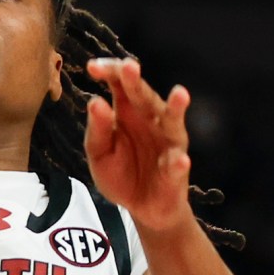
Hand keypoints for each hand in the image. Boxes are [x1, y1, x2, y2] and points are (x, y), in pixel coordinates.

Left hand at [83, 58, 197, 232]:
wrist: (141, 208)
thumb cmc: (121, 174)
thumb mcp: (99, 153)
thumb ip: (97, 130)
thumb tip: (94, 102)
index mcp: (128, 112)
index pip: (120, 84)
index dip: (109, 72)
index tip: (93, 67)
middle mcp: (151, 120)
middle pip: (144, 96)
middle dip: (137, 81)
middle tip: (128, 66)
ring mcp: (167, 143)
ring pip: (172, 121)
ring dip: (176, 108)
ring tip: (180, 94)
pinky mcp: (177, 170)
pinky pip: (178, 165)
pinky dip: (178, 163)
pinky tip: (178, 160)